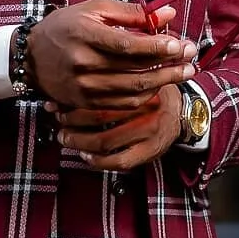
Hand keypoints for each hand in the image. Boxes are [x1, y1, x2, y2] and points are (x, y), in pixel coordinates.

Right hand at [27, 0, 196, 111]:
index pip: (128, 45)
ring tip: (184, 72)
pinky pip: (124, 103)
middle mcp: (83, 63)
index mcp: (85, 35)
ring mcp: (84, 86)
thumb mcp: (94, 10)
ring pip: (133, 90)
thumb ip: (131, 13)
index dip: (157, 47)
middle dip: (170, 65)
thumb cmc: (66, 27)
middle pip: (136, 70)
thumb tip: (167, 14)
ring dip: (164, 82)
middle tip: (192, 58)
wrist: (31, 57)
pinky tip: (159, 85)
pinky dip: (146, 95)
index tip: (180, 44)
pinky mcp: (85, 102)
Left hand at [50, 85, 182, 171]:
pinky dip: (98, 161)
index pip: (98, 95)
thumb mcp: (133, 76)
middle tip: (58, 121)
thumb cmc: (151, 91)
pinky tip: (86, 156)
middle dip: (71, 121)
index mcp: (137, 87)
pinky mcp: (150, 151)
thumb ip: (108, 77)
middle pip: (98, 117)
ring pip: (105, 141)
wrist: (181, 111)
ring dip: (79, 142)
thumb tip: (67, 81)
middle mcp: (144, 109)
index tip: (56, 103)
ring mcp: (148, 132)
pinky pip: (120, 161)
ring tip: (65, 138)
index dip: (72, 101)